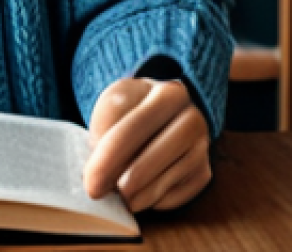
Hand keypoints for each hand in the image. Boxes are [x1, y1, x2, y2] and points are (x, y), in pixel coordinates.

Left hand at [84, 77, 210, 212]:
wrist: (161, 109)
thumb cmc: (132, 105)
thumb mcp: (114, 102)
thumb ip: (106, 130)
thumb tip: (104, 173)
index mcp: (169, 94)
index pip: (134, 128)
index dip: (109, 158)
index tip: (90, 181)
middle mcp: (192, 120)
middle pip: (155, 156)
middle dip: (124, 180)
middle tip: (99, 193)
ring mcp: (202, 148)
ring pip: (168, 179)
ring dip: (138, 194)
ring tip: (117, 197)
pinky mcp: (204, 173)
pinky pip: (178, 195)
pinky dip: (155, 200)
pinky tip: (138, 195)